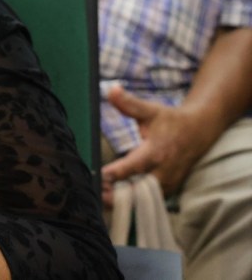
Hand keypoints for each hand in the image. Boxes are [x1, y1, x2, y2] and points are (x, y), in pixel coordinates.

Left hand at [100, 86, 208, 202]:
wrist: (199, 132)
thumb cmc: (170, 120)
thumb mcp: (149, 110)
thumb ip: (128, 103)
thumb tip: (112, 89)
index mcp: (155, 152)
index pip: (132, 167)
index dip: (114, 174)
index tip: (97, 177)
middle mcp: (162, 172)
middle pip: (136, 191)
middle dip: (115, 195)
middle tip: (94, 194)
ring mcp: (167, 184)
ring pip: (143, 200)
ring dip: (123, 202)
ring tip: (99, 199)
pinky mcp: (169, 191)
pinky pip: (150, 202)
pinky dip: (134, 203)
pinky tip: (115, 202)